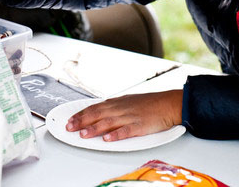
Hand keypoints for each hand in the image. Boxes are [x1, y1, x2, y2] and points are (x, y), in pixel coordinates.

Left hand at [66, 90, 182, 141]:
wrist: (169, 103)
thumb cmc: (150, 103)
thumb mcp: (129, 101)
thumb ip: (114, 106)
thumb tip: (100, 110)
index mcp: (118, 102)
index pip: (95, 107)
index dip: (81, 114)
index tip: (70, 120)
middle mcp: (121, 108)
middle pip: (98, 114)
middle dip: (82, 121)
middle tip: (69, 127)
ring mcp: (130, 117)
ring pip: (109, 122)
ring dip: (94, 128)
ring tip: (83, 134)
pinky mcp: (140, 126)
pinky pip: (126, 130)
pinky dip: (116, 135)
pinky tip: (107, 139)